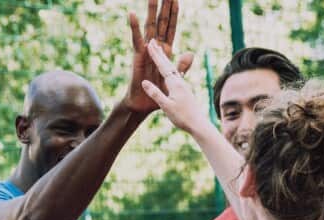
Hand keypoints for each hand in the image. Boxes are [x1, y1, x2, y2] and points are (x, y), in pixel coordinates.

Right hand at [124, 0, 193, 114]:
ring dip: (151, 11)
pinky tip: (132, 13)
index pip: (171, 28)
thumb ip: (182, 66)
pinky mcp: (138, 55)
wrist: (144, 105)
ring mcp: (146, 50)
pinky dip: (134, 26)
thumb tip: (190, 53)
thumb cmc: (159, 93)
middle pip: (161, 22)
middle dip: (164, 7)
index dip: (173, 15)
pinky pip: (136, 39)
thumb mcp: (175, 79)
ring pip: (150, 26)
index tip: (176, 0)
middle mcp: (155, 47)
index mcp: (166, 51)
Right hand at [139, 40, 205, 133]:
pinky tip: (170, 70)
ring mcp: (184, 86)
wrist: (198, 125)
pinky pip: (176, 76)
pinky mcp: (185, 91)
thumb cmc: (182, 117)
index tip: (150, 44)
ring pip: (173, 69)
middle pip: (168, 64)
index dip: (156, 55)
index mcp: (175, 84)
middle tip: (153, 42)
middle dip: (160, 53)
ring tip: (160, 52)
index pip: (163, 66)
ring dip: (165, 60)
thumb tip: (144, 82)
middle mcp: (180, 82)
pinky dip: (169, 69)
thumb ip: (155, 93)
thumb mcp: (166, 106)